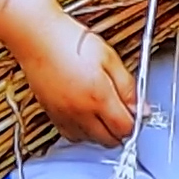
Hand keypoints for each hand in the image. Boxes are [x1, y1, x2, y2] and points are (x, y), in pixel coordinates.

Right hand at [8, 7, 137, 146]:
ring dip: (101, 132)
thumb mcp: (109, 57)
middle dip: (120, 130)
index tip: (136, 112)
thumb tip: (141, 108)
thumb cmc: (70, 41)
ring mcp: (64, 116)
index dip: (135, 122)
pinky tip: (86, 116)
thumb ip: (128, 86)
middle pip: (109, 140)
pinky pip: (71, 136)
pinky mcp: (51, 115)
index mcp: (99, 97)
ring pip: (90, 141)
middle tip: (123, 112)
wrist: (38, 37)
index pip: (125, 128)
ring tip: (104, 112)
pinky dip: (82, 132)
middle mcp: (81, 112)